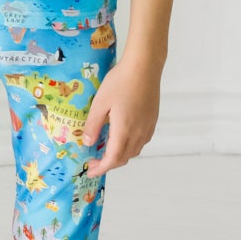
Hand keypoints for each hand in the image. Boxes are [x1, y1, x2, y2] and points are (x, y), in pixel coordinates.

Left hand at [82, 56, 161, 174]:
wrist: (144, 68)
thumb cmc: (120, 82)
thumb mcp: (100, 102)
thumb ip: (93, 124)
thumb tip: (89, 143)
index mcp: (124, 131)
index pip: (113, 159)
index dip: (101, 168)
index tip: (90, 171)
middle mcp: (139, 134)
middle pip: (124, 158)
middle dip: (109, 163)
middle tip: (94, 161)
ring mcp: (148, 128)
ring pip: (134, 151)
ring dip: (119, 155)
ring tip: (105, 150)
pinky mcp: (152, 121)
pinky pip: (140, 141)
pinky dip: (129, 146)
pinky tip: (120, 137)